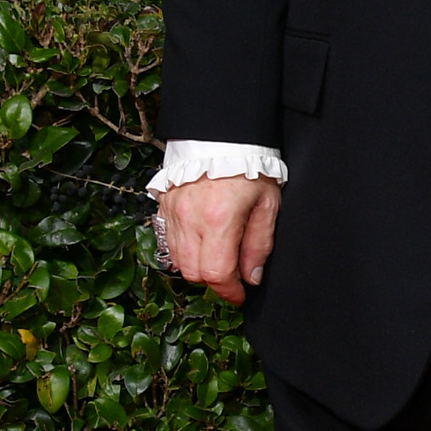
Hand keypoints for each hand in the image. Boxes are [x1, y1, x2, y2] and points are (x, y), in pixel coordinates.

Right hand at [157, 176, 281, 307]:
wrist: (221, 134)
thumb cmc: (249, 166)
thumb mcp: (268, 204)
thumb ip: (259, 243)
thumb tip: (251, 276)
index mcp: (219, 219)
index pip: (216, 274)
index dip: (229, 292)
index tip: (240, 295)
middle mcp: (190, 219)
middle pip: (193, 273)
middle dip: (214, 281)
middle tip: (232, 276)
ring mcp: (172, 213)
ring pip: (177, 260)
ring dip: (197, 267)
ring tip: (218, 257)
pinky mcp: (163, 206)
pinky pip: (168, 241)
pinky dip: (183, 251)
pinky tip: (200, 244)